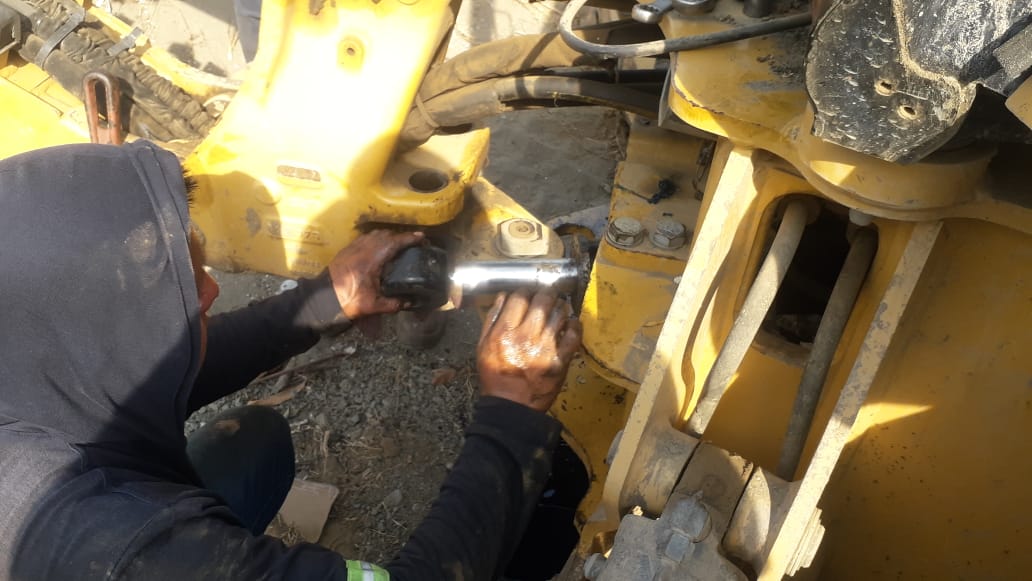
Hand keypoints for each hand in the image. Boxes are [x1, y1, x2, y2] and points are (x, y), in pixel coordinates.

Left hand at [328, 229, 424, 319]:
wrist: (322, 298)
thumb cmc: (346, 301)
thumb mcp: (372, 306)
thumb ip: (392, 304)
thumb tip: (408, 302)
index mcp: (371, 260)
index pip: (394, 242)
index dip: (409, 238)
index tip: (421, 237)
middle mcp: (362, 249)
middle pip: (385, 234)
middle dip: (400, 236)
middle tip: (412, 242)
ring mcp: (353, 247)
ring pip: (374, 234)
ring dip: (388, 236)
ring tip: (398, 244)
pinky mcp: (346, 250)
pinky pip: (365, 238)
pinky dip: (376, 239)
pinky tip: (379, 248)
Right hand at [477, 289, 582, 411]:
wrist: (511, 407)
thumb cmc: (495, 377)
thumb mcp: (482, 347)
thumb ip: (491, 320)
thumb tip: (503, 297)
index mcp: (504, 332)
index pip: (519, 297)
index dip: (526, 290)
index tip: (529, 291)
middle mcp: (525, 337)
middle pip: (542, 301)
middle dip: (547, 292)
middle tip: (549, 293)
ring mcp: (545, 348)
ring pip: (559, 314)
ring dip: (561, 306)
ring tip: (560, 306)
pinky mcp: (560, 361)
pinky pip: (574, 335)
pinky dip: (575, 325)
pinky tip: (572, 322)